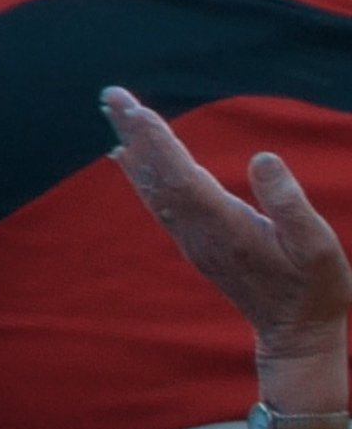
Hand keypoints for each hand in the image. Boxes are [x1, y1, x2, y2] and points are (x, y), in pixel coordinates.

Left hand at [108, 88, 351, 373]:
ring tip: (114, 112)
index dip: (158, 142)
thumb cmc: (313, 289)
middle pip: (158, 175)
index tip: (135, 110)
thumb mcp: (317, 247)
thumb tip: (263, 159)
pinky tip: (127, 156)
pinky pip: (159, 200)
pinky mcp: (195, 242)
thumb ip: (289, 204)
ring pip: (154, 186)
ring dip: (134, 147)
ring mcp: (192, 239)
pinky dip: (141, 173)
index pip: (181, 176)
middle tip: (112, 95)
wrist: (295, 334)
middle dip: (135, 133)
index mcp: (226, 228)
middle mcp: (198, 232)